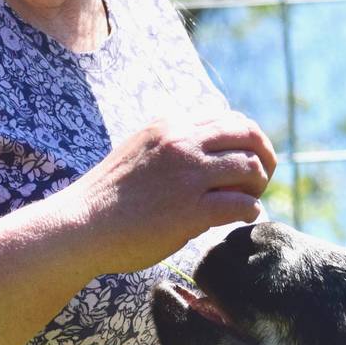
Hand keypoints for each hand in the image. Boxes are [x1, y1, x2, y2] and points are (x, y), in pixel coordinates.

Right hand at [62, 113, 277, 272]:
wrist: (81, 225)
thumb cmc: (108, 196)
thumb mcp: (140, 150)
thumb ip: (172, 145)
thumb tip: (207, 153)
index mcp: (170, 124)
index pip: (227, 119)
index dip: (246, 139)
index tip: (247, 158)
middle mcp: (182, 142)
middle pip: (247, 133)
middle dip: (264, 154)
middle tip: (263, 177)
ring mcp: (187, 175)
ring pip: (250, 168)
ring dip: (258, 186)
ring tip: (249, 200)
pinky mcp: (191, 210)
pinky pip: (241, 204)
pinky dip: (250, 211)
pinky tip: (243, 218)